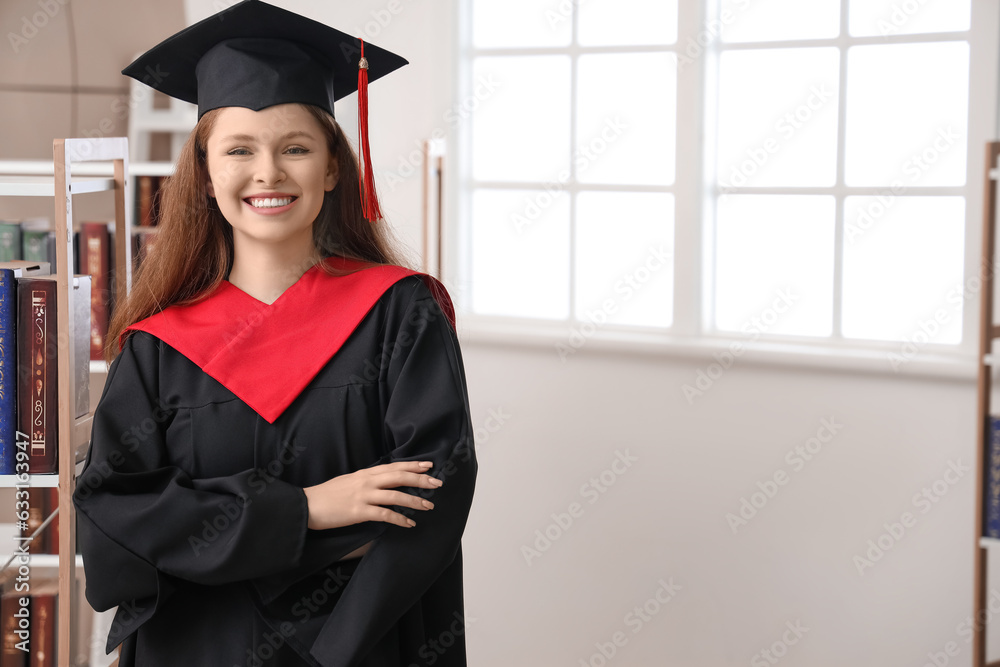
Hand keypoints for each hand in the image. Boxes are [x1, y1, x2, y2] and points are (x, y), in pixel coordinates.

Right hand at [302, 460, 442, 530]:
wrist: (307, 505)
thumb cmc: (328, 495)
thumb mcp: (349, 481)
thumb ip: (367, 480)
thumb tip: (383, 482)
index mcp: (365, 473)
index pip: (394, 466)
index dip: (413, 465)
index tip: (429, 464)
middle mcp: (366, 481)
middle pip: (399, 477)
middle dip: (421, 479)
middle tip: (438, 483)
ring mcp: (363, 496)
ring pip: (396, 495)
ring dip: (415, 500)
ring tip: (429, 505)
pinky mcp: (358, 512)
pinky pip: (385, 515)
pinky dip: (400, 519)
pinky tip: (409, 523)